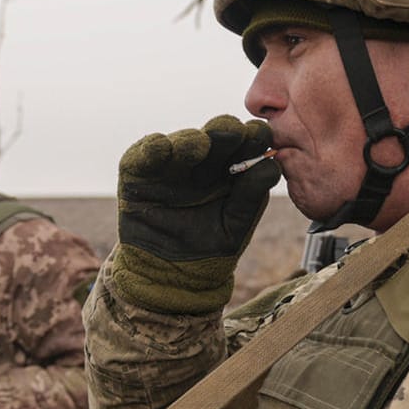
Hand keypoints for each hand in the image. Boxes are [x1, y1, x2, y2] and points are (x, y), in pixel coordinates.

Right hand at [108, 116, 279, 313]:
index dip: (252, 137)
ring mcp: (170, 164)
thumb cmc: (209, 249)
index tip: (260, 137)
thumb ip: (251, 195)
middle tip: (234, 132)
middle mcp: (202, 161)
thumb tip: (270, 164)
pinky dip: (153, 148)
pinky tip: (162, 147)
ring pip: (181, 141)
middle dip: (225, 131)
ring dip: (191, 140)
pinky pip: (144, 154)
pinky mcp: (138, 171)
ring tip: (200, 144)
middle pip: (216, 136)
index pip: (244, 143)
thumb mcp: (236, 224)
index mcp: (230, 169)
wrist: (172, 276)